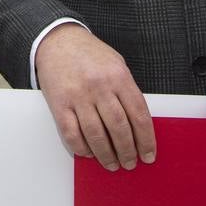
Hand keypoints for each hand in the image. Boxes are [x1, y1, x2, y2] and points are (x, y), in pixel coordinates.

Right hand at [35, 23, 155, 170]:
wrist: (57, 40)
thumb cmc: (89, 55)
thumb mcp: (116, 65)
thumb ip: (127, 91)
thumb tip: (138, 126)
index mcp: (118, 76)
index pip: (139, 115)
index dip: (146, 140)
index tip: (148, 155)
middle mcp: (99, 86)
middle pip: (119, 128)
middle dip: (127, 151)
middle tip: (130, 163)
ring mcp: (78, 96)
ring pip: (96, 134)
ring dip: (106, 155)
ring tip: (112, 164)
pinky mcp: (58, 103)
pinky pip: (71, 133)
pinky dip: (81, 148)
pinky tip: (89, 153)